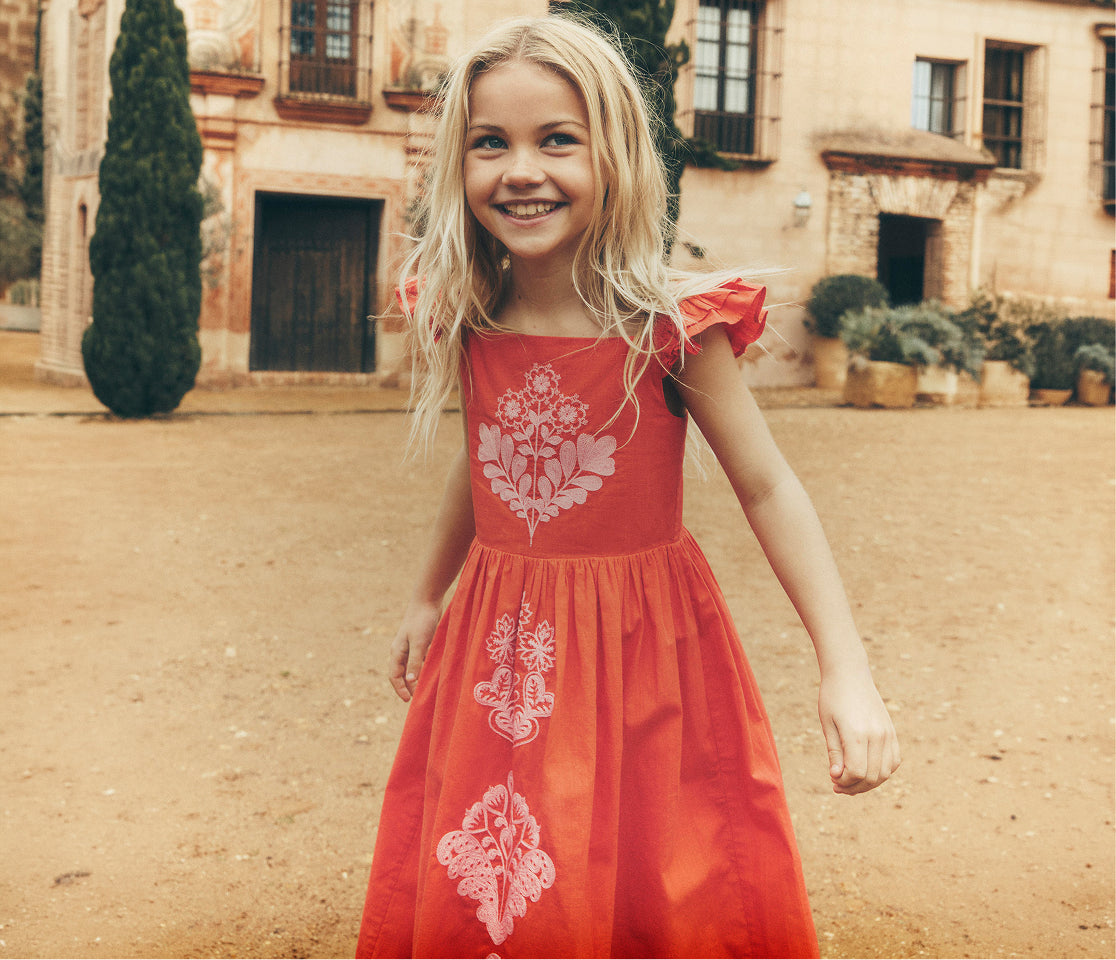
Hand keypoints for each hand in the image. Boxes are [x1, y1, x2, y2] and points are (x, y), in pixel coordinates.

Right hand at [388, 600, 441, 701]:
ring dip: (418, 678)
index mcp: (397, 652)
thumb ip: (415, 661)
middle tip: (419, 699)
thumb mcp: (419, 643)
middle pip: (402, 674)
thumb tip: (411, 680)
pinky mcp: (421, 642)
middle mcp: (402, 651)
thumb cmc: (422, 620)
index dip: (400, 689)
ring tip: (427, 690)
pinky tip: (434, 674)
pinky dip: (425, 668)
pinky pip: (421, 660)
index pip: (394, 676)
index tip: (409, 700)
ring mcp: (411, 646)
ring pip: (412, 668)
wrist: (428, 600)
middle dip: (409, 687)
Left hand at [818, 663, 900, 794]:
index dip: (844, 781)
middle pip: (872, 776)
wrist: (850, 674)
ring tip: (851, 780)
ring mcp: (888, 734)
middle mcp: (877, 735)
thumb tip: (837, 777)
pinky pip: (893, 761)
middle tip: (838, 785)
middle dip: (854, 786)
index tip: (832, 778)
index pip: (856, 772)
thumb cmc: (832, 697)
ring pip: (885, 772)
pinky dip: (882, 771)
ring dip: (869, 782)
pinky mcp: (892, 732)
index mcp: (857, 734)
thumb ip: (834, 752)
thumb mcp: (827, 725)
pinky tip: (866, 769)